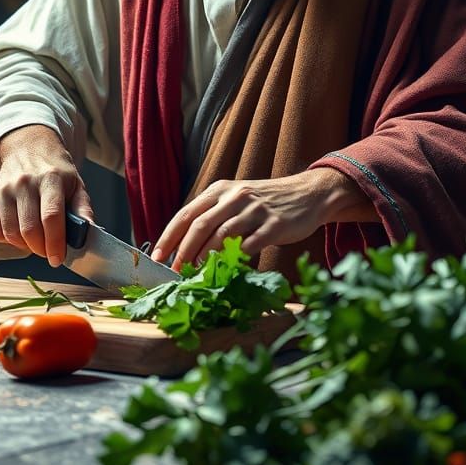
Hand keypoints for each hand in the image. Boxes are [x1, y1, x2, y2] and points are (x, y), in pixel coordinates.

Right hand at [0, 124, 93, 266]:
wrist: (27, 148)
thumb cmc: (55, 171)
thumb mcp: (76, 184)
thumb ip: (83, 209)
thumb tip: (87, 232)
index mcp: (51, 178)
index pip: (51, 216)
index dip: (55, 242)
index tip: (58, 259)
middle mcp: (24, 182)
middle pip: (30, 229)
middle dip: (41, 249)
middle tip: (50, 251)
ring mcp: (4, 190)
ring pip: (12, 234)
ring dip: (26, 247)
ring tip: (38, 241)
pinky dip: (11, 241)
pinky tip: (22, 232)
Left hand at [151, 168, 371, 267]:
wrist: (308, 194)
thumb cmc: (266, 202)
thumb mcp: (237, 199)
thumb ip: (214, 215)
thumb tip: (184, 245)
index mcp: (220, 190)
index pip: (187, 213)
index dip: (170, 236)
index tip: (158, 257)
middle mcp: (235, 197)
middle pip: (201, 225)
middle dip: (184, 251)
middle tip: (176, 272)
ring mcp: (255, 210)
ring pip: (222, 235)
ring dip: (206, 258)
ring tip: (197, 274)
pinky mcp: (274, 225)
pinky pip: (250, 244)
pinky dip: (235, 259)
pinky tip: (227, 271)